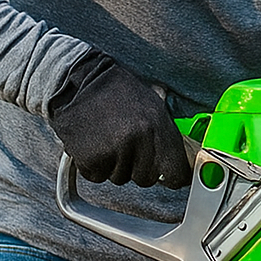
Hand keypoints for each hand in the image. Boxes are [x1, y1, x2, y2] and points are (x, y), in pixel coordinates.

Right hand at [48, 50, 191, 188]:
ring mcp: (115, 149)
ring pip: (120, 178)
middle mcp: (140, 139)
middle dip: (138, 168)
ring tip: (107, 139)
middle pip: (146, 179)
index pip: (176, 171)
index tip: (171, 179)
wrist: (80, 80)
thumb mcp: (152, 105)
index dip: (174, 178)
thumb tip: (180, 164)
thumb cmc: (118, 92)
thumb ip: (165, 135)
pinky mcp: (92, 158)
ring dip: (114, 166)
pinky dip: (93, 166)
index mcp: (159, 126)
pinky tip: (92, 144)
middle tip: (127, 147)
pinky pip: (97, 176)